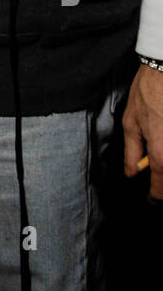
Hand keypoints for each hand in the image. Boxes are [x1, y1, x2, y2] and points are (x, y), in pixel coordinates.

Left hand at [122, 62, 162, 198]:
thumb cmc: (148, 93)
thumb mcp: (131, 122)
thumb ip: (131, 151)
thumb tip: (132, 173)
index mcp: (161, 154)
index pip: (162, 189)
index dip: (156, 196)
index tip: (153, 197)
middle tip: (157, 171)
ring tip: (158, 134)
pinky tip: (162, 131)